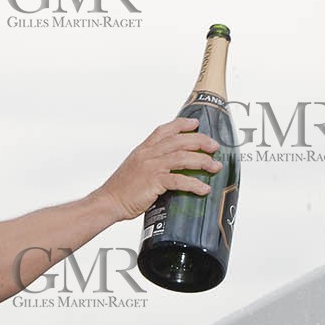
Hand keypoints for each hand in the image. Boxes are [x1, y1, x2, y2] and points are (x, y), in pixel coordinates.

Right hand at [93, 117, 220, 220]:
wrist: (109, 201)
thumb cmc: (122, 189)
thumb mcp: (135, 168)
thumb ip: (151, 162)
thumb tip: (170, 166)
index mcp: (143, 149)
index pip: (164, 130)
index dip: (181, 124)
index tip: (196, 123)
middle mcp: (148, 154)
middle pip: (179, 141)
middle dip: (200, 141)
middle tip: (214, 146)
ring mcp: (151, 167)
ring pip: (182, 158)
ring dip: (202, 161)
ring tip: (215, 166)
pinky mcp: (153, 182)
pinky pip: (179, 180)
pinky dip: (194, 184)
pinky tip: (204, 188)